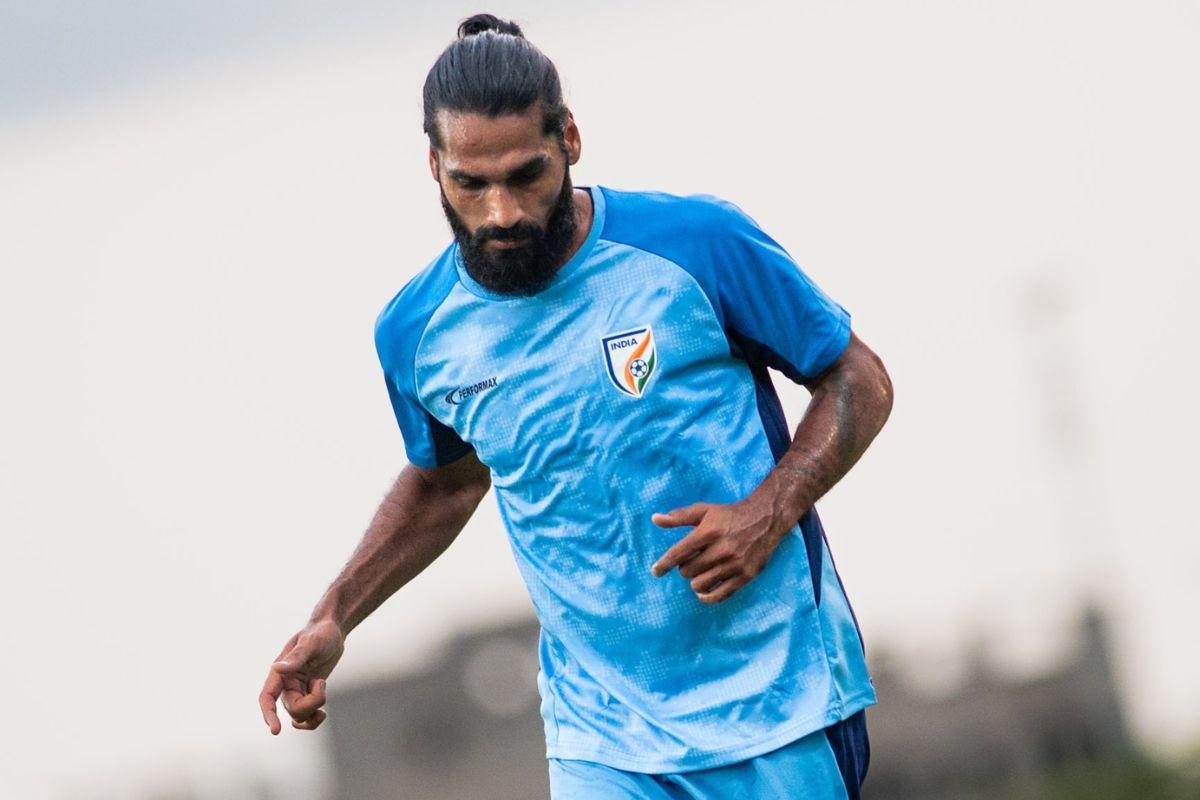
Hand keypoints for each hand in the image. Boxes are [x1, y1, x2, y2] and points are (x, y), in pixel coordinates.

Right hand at [258, 618, 344, 734]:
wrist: (332, 631)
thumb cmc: (320, 633)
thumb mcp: (311, 643)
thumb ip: (296, 657)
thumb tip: (276, 667)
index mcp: (281, 672)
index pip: (267, 697)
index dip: (268, 714)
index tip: (276, 731)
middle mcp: (285, 684)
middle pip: (292, 708)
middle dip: (311, 703)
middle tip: (322, 683)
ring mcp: (297, 690)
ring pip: (299, 715)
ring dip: (313, 714)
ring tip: (323, 706)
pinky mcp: (308, 693)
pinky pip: (306, 716)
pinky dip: (313, 719)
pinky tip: (322, 714)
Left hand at [650, 499, 790, 603]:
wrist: (766, 520)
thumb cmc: (729, 515)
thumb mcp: (704, 510)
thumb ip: (679, 516)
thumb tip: (655, 519)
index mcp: (709, 531)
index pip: (679, 553)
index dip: (664, 564)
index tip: (655, 571)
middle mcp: (722, 549)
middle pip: (688, 570)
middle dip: (684, 567)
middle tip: (691, 560)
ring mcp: (735, 564)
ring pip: (700, 584)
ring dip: (695, 580)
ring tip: (700, 572)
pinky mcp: (746, 576)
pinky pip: (719, 595)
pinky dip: (707, 596)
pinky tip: (703, 592)